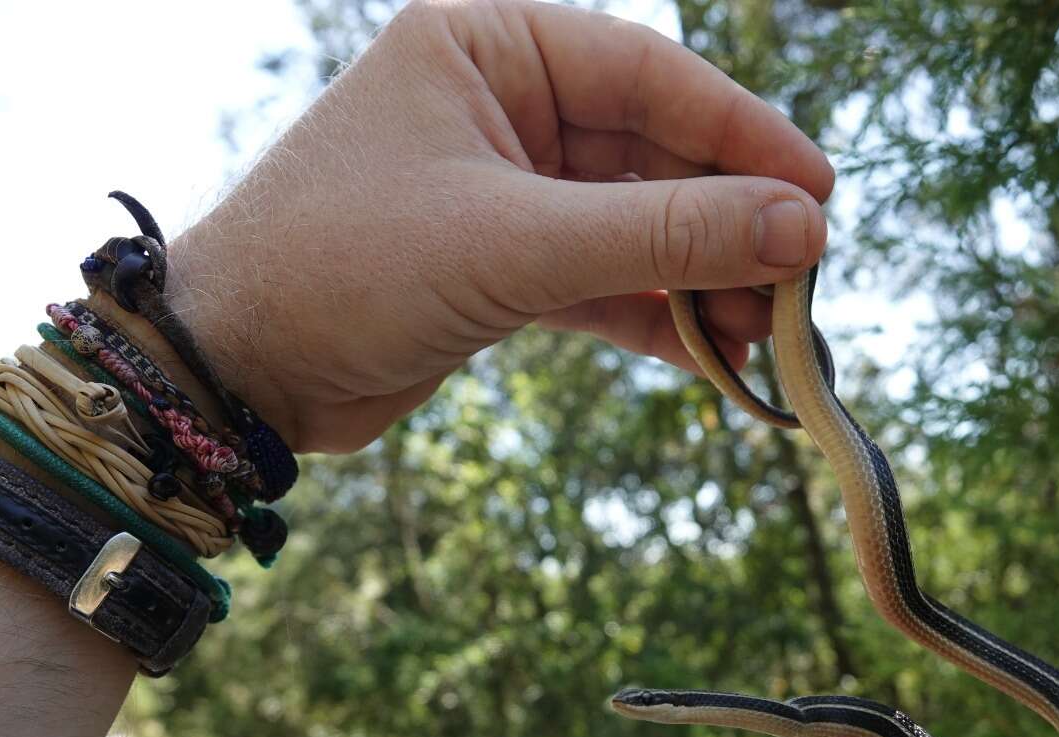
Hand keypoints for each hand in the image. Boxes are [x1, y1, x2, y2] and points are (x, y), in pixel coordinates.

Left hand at [168, 0, 832, 452]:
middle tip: (801, 281)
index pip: (651, 75)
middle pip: (654, 152)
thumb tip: (802, 232)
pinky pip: (604, 279)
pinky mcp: (500, 265)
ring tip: (765, 334)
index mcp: (489, 44)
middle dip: (728, 222)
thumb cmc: (345, 266)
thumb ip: (662, 236)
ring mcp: (503, 187)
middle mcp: (502, 104)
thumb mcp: (515, 244)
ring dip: (701, 278)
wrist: (238, 369)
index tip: (820, 195)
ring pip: (635, 223)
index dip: (745, 136)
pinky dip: (656, 317)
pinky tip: (714, 359)